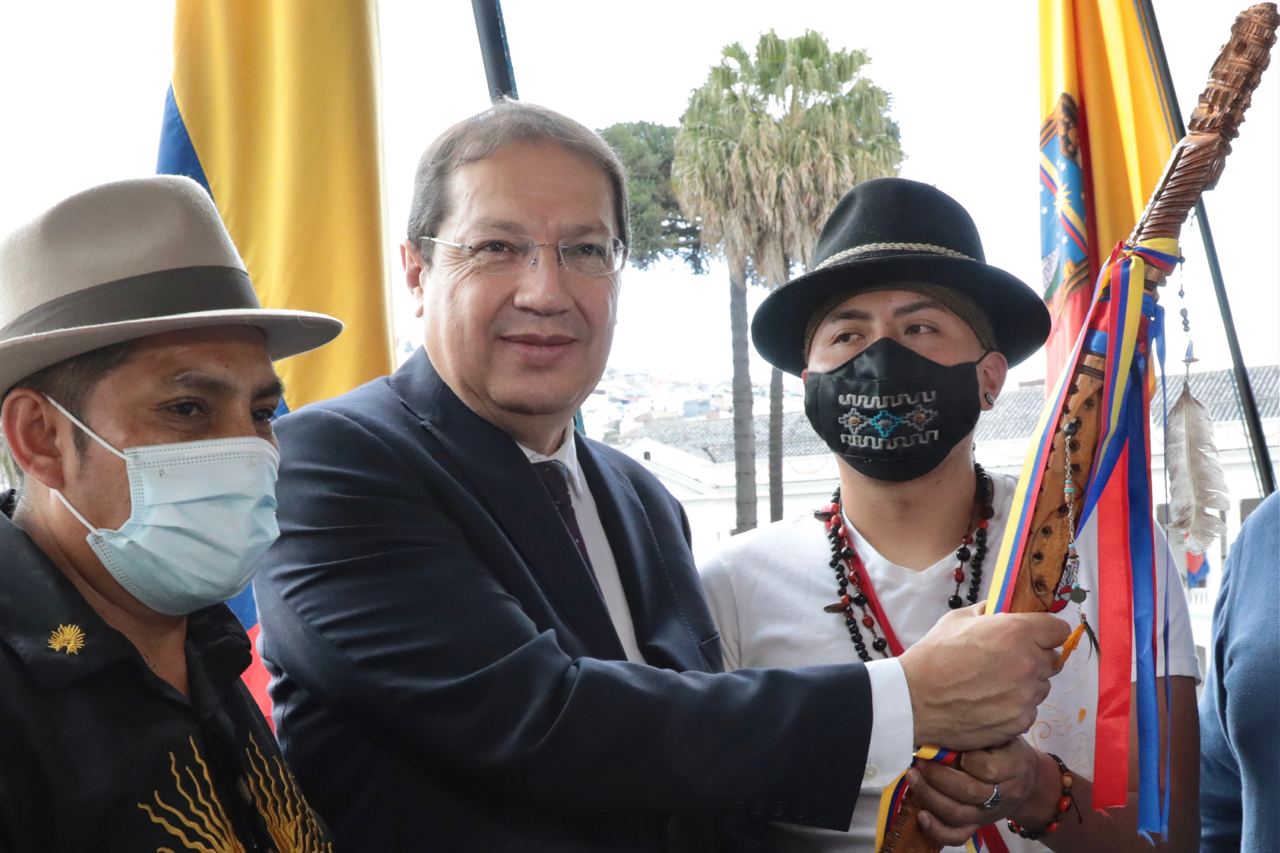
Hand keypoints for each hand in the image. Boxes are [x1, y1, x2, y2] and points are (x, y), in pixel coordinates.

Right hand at [899, 603, 1068, 748]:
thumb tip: (1001, 610)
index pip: (1058, 629)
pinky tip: (989, 702)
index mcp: (1016, 632)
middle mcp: (1029, 663)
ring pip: (1041, 686)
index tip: (1036, 635)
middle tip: (1007, 661)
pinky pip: (1028, 710)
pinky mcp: (1020, 721)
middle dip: (1034, 658)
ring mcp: (1026, 695)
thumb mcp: (958, 619)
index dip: (1045, 631)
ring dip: (1025, 684)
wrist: (915, 699)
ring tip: (993, 684)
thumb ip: (988, 613)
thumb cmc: (933, 657)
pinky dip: (1014, 707)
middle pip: (1052, 659)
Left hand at [907, 740, 1054, 846]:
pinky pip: (957, 835)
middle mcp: (1003, 795)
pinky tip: (921, 815)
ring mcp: (988, 814)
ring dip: (930, 796)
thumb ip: (984, 730)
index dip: (966, 759)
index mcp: (1015, 767)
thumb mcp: (1003, 733)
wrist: (1024, 779)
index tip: (949, 743)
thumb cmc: (1006, 748)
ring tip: (913, 776)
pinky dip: (937, 829)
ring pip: (958, 814)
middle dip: (938, 776)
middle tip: (919, 759)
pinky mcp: (976, 826)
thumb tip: (948, 721)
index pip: (989, 769)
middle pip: (969, 792)